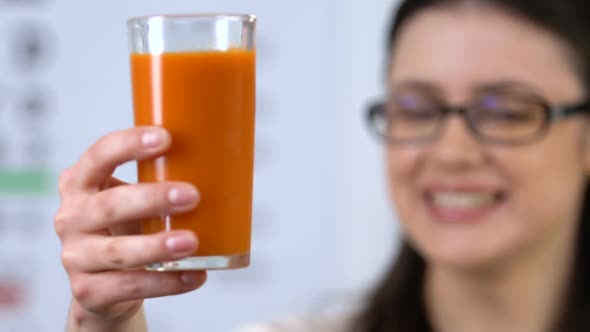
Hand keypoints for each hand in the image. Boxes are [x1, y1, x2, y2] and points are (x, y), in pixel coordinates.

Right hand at [54, 127, 206, 327]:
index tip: (166, 137)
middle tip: (193, 195)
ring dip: (157, 246)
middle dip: (152, 199)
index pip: (99, 156)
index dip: (129, 145)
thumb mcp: (133, 200)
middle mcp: (70, 217)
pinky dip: (165, 283)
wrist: (105, 286)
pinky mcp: (88, 291)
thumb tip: (227, 160)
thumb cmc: (128, 228)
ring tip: (193, 242)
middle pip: (110, 205)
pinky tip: (194, 276)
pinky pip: (129, 287)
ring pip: (118, 251)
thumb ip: (159, 180)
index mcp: (81, 183)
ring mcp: (76, 257)